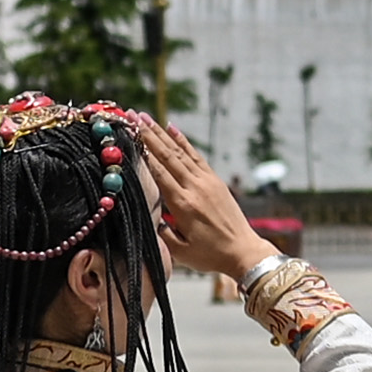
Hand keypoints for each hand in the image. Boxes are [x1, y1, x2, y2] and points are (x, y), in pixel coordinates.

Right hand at [122, 114, 269, 285]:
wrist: (243, 251)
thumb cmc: (209, 255)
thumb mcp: (179, 252)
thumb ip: (160, 232)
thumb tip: (144, 212)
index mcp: (183, 205)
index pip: (158, 172)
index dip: (142, 152)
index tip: (127, 134)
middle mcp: (195, 187)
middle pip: (167, 155)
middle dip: (147, 134)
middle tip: (131, 115)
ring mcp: (207, 181)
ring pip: (180, 152)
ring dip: (161, 132)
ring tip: (144, 117)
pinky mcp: (215, 180)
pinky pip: (196, 156)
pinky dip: (183, 141)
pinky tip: (172, 128)